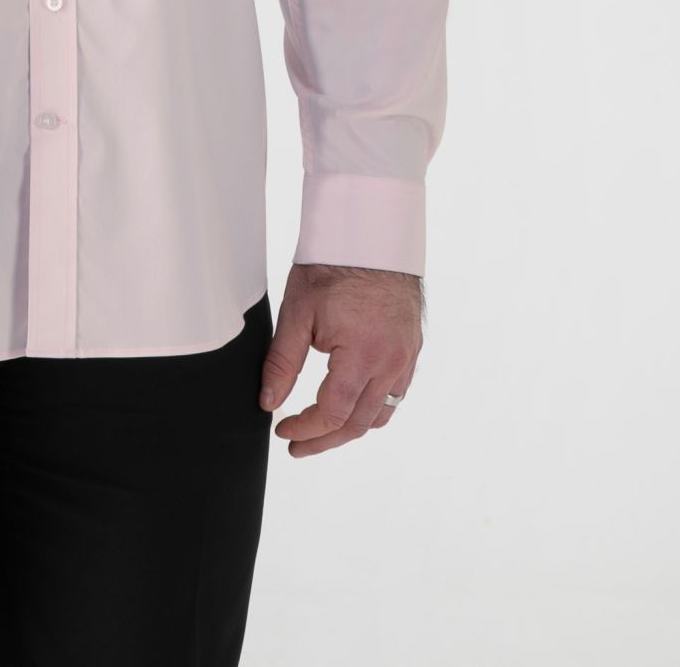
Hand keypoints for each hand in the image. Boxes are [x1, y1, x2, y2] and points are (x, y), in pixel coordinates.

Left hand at [258, 263, 422, 457]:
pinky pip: (395, 395)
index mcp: (362, 354)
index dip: (305, 429)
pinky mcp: (412, 350)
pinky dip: (372, 409)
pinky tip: (350, 406)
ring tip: (321, 432)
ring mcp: (406, 358)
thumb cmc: (333, 266)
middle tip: (296, 444)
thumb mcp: (298, 313)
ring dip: (350, 429)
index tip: (282, 429)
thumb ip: (282, 362)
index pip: (333, 413)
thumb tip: (268, 402)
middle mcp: (391, 362)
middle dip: (324, 439)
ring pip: (381, 414)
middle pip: (359, 423)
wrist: (371, 235)